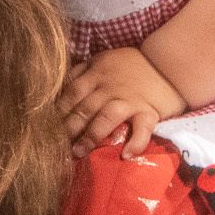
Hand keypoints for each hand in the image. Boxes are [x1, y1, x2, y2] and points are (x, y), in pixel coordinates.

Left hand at [62, 46, 184, 156]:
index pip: (71, 93)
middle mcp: (109, 88)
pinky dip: (135, 142)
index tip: (44, 126)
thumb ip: (82, 71)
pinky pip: (142, 128)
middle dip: (68, 128)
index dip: (57, 111)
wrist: (169, 63)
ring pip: (106, 118)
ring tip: (79, 153)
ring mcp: (129, 100)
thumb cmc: (132, 64)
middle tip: (54, 146)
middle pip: (84, 108)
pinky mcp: (149, 111)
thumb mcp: (103, 59)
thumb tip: (60, 87)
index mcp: (96, 74)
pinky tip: (126, 155)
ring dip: (91, 136)